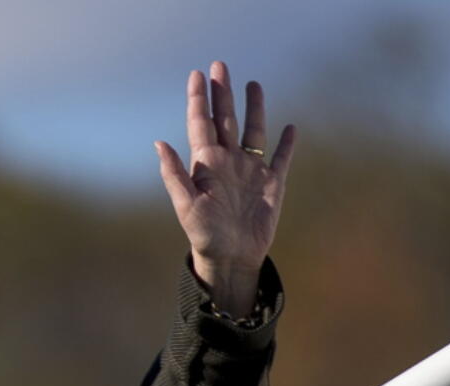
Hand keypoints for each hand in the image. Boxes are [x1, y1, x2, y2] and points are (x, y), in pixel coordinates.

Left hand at [155, 61, 295, 315]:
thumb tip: (159, 143)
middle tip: (220, 65)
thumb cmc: (203, 234)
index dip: (198, 99)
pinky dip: (286, 144)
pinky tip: (290, 128)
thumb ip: (174, 173)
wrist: (229, 257)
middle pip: (226, 119)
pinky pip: (280, 158)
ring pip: (253, 131)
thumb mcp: (185, 204)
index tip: (197, 74)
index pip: (201, 123)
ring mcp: (250, 171)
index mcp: (206, 164)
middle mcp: (228, 162)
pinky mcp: (272, 184)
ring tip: (253, 84)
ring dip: (254, 108)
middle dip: (223, 93)